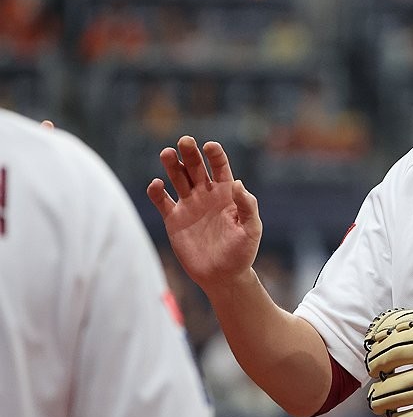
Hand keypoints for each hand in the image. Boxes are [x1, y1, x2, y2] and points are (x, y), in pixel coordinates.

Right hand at [147, 136, 261, 292]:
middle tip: (185, 141)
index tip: (210, 146)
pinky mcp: (174, 219)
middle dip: (190, 153)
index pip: (220, 167)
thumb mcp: (251, 229)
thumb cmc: (242, 252)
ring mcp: (189, 205)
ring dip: (172, 165)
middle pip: (196, 168)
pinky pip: (163, 201)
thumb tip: (237, 183)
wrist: (223, 276)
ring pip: (178, 179)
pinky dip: (157, 192)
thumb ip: (247, 206)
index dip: (215, 155)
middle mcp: (206, 195)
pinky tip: (157, 185)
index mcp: (227, 194)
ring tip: (167, 153)